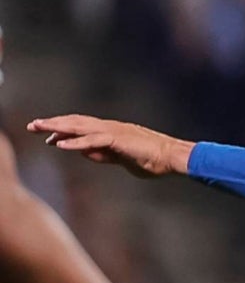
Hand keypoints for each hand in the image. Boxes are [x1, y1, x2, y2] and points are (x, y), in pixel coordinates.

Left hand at [27, 115, 191, 177]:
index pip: (81, 127)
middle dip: (53, 124)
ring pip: (79, 127)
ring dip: (57, 127)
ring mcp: (113, 131)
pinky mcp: (117, 139)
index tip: (47, 136)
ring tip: (38, 128)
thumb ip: (105, 156)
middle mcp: (109, 127)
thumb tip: (86, 154)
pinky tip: (59, 145)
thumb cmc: (154, 160)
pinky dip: (74, 142)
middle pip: (75, 122)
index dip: (63, 130)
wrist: (173, 157)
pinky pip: (91, 140)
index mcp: (112, 131)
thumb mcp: (124, 160)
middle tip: (33, 125)